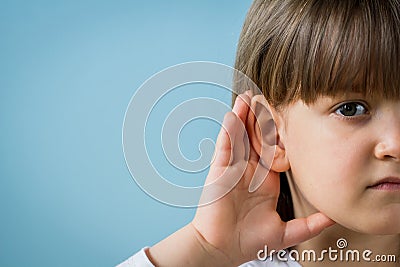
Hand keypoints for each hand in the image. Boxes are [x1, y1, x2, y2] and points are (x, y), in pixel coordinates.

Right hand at [191, 91, 334, 265]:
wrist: (223, 249)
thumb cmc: (250, 241)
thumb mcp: (286, 232)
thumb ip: (309, 224)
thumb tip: (334, 217)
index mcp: (265, 181)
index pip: (274, 150)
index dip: (280, 133)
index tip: (288, 116)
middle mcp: (249, 171)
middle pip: (255, 138)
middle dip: (260, 118)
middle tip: (266, 97)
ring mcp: (233, 169)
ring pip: (240, 137)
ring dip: (243, 116)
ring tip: (249, 96)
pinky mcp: (219, 171)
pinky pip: (225, 146)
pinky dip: (228, 130)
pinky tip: (233, 114)